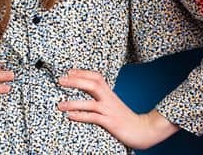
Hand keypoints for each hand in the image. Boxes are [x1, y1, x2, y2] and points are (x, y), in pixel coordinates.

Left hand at [56, 69, 179, 149]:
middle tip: (60, 80)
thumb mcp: (114, 105)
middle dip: (76, 81)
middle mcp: (110, 99)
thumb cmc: (125, 118)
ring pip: (90, 103)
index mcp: (110, 94)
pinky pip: (94, 118)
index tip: (69, 71)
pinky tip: (71, 116)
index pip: (97, 77)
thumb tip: (88, 95)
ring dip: (73, 103)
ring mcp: (110, 111)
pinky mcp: (111, 123)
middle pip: (93, 84)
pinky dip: (81, 116)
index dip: (83, 73)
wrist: (143, 130)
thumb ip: (102, 98)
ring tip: (60, 105)